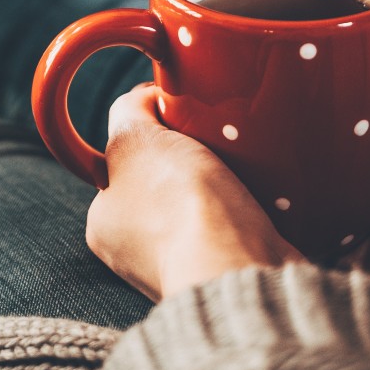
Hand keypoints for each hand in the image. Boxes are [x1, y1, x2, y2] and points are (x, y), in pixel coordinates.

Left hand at [86, 84, 303, 300]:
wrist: (241, 269)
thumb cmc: (179, 206)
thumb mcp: (135, 138)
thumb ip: (128, 112)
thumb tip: (143, 100)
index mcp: (104, 223)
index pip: (122, 159)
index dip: (150, 126)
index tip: (179, 110)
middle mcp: (139, 250)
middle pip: (165, 178)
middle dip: (189, 152)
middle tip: (215, 134)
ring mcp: (187, 263)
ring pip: (205, 200)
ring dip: (226, 177)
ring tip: (245, 159)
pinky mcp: (232, 268)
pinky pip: (240, 224)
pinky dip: (253, 204)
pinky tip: (265, 188)